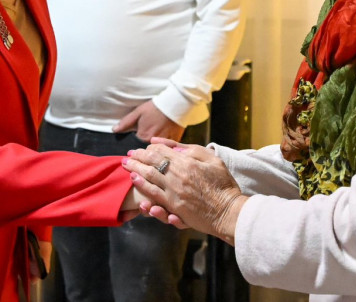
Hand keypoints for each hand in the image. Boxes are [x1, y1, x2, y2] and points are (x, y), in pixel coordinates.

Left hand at [114, 100, 183, 141]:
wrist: (175, 104)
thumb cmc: (154, 107)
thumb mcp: (138, 112)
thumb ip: (125, 123)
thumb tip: (114, 130)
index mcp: (143, 137)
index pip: (135, 144)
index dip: (138, 137)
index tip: (142, 130)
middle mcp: (153, 143)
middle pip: (146, 147)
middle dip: (146, 141)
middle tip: (152, 128)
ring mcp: (165, 143)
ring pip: (157, 148)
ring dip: (156, 144)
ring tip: (159, 131)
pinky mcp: (174, 141)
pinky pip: (167, 147)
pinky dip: (166, 144)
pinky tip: (167, 133)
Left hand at [124, 139, 247, 244]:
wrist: (228, 211)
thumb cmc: (223, 184)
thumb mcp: (212, 159)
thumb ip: (192, 150)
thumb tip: (174, 145)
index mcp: (187, 163)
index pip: (162, 152)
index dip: (150, 148)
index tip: (142, 147)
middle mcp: (177, 177)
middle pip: (151, 164)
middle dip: (138, 158)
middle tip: (128, 155)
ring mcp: (174, 193)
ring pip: (149, 179)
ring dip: (136, 171)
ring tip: (127, 166)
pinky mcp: (174, 207)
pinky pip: (154, 196)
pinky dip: (143, 188)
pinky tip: (136, 183)